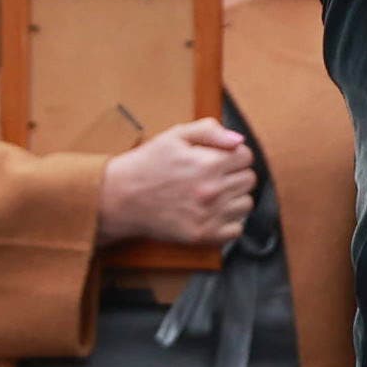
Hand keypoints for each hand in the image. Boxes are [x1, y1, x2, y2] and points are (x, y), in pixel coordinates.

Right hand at [98, 118, 254, 247]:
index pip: (246, 157)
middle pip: (249, 180)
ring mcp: (208, 215)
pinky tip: (212, 213)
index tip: (220, 159)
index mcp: (209, 163)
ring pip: (246, 204)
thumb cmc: (146, 164)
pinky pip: (236, 230)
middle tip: (214, 177)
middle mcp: (212, 190)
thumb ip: (210, 131)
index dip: (234, 155)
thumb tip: (239, 140)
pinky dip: (229, 223)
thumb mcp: (175, 135)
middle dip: (235, 175)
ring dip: (234, 199)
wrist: (117, 198)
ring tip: (213, 195)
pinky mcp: (201, 235)